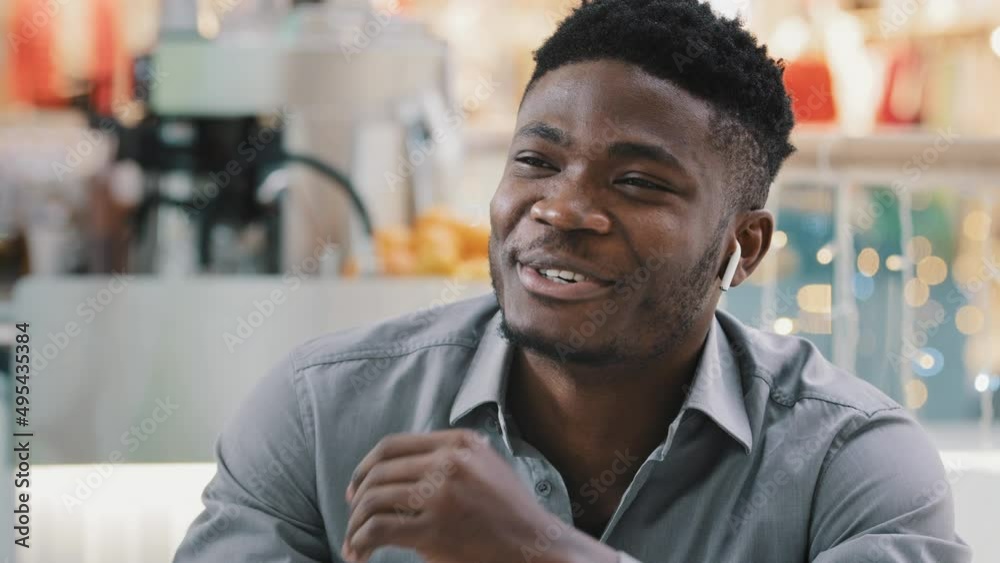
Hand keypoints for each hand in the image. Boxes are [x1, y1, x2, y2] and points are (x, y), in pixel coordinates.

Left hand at [342, 429, 616, 562]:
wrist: (536, 546)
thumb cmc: (509, 512)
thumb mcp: (486, 466)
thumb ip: (452, 456)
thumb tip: (404, 464)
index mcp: (458, 443)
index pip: (392, 445)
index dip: (365, 466)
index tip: (357, 487)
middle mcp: (449, 462)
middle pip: (378, 472)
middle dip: (357, 498)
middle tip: (352, 517)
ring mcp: (442, 494)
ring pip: (373, 501)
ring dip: (355, 525)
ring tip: (353, 543)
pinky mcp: (436, 529)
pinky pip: (380, 529)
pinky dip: (361, 542)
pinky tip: (359, 554)